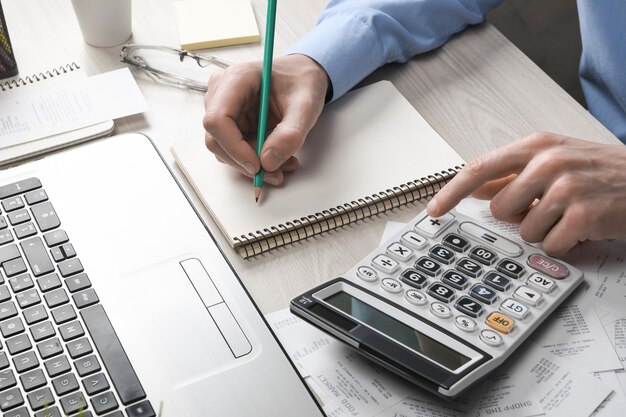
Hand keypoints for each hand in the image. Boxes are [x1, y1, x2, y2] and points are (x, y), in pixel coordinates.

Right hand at [203, 54, 328, 184]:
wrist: (302, 77)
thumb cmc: (302, 81)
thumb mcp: (305, 105)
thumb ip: (290, 133)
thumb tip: (269, 161)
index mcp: (236, 79)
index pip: (217, 120)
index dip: (234, 148)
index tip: (258, 166)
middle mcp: (222, 94)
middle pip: (217, 139)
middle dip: (245, 163)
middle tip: (276, 173)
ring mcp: (224, 110)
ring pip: (226, 150)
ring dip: (254, 165)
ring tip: (286, 163)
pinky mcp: (231, 124)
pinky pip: (235, 151)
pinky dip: (257, 161)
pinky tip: (279, 158)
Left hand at [427, 132, 625, 254]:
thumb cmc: (602, 172)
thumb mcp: (555, 161)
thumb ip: (513, 173)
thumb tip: (474, 187)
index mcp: (537, 146)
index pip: (480, 169)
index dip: (452, 192)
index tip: (434, 209)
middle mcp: (549, 162)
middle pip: (500, 209)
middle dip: (520, 217)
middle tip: (549, 208)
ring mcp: (567, 187)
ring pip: (524, 230)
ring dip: (545, 231)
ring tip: (571, 215)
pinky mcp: (584, 215)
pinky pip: (551, 245)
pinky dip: (566, 244)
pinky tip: (584, 227)